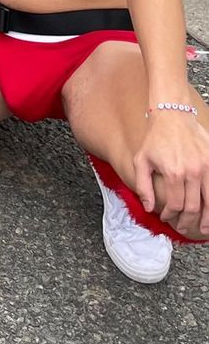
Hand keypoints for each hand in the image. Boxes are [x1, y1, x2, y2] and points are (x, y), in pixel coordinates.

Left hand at [133, 107, 208, 238]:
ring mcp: (206, 166)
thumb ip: (143, 187)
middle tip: (182, 227)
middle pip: (194, 207)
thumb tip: (149, 208)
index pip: (175, 205)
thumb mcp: (141, 161)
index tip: (166, 217)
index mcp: (173, 173)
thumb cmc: (156, 138)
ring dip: (207, 219)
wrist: (173, 115)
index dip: (170, 215)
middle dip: (187, 221)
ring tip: (204, 228)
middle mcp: (192, 172)